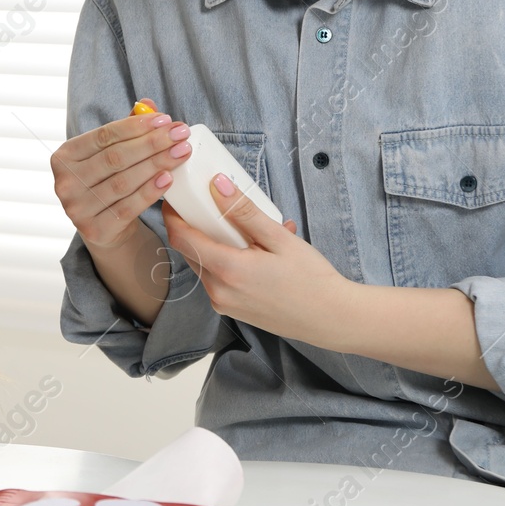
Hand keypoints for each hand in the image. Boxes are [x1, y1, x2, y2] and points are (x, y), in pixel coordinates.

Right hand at [50, 97, 190, 249]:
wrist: (104, 227)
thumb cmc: (107, 181)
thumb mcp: (110, 154)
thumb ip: (126, 130)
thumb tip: (148, 104)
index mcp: (64, 157)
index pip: (103, 136)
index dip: (136, 126)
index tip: (165, 120)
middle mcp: (65, 183)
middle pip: (115, 158)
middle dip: (152, 143)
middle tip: (180, 134)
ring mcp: (78, 209)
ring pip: (124, 182)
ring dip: (157, 164)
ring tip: (181, 152)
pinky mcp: (95, 230)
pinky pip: (129, 207)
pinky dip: (150, 191)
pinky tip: (169, 178)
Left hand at [162, 172, 349, 343]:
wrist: (330, 320)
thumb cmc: (310, 279)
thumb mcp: (279, 239)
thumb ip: (244, 212)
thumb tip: (217, 185)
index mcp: (226, 270)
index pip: (181, 237)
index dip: (173, 214)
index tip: (176, 196)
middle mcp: (217, 291)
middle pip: (189, 250)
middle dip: (194, 225)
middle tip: (210, 202)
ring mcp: (223, 304)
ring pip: (203, 264)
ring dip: (214, 242)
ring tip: (246, 227)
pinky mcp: (231, 309)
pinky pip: (217, 278)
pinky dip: (227, 260)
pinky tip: (254, 250)